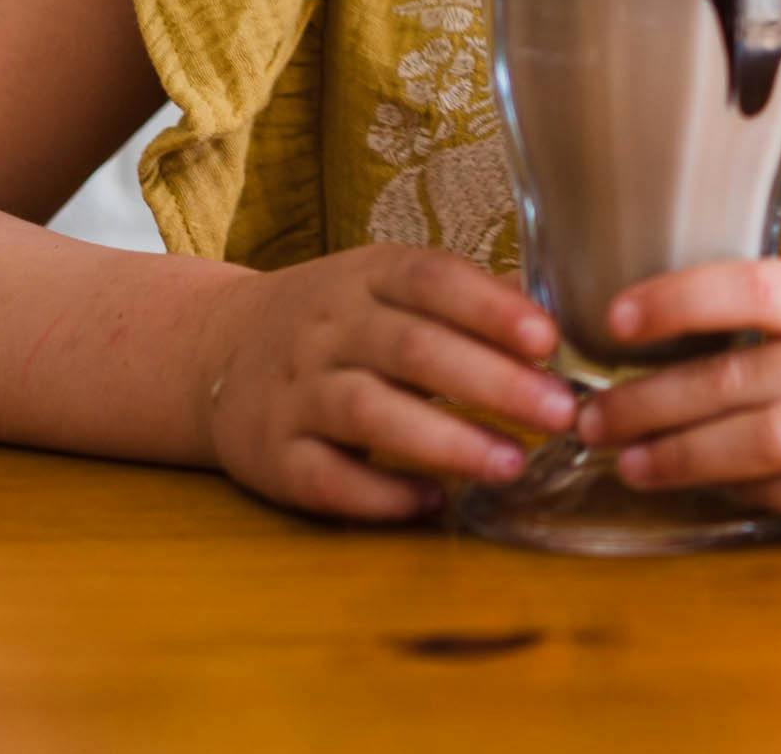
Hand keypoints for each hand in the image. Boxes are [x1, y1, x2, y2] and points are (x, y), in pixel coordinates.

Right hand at [193, 244, 582, 520]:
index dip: (491, 308)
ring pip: (370, 413)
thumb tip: (564, 319)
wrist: (215, 352)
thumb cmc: (338, 322)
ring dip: (447, 441)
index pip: (431, 279)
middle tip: (560, 414)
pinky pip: (327, 479)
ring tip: (513, 465)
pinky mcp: (272, 456)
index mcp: (366, 277)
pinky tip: (435, 503)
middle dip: (493, 383)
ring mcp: (295, 392)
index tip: (549, 339)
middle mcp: (328, 329)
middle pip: (412, 350)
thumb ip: (469, 301)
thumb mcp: (389, 287)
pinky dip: (382, 495)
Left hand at [573, 259, 780, 536]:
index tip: (613, 319)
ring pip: (775, 443)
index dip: (679, 300)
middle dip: (654, 404)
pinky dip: (769, 500)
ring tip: (634, 465)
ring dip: (692, 457)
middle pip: (746, 380)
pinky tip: (730, 500)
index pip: (760, 286)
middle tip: (590, 420)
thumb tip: (714, 338)